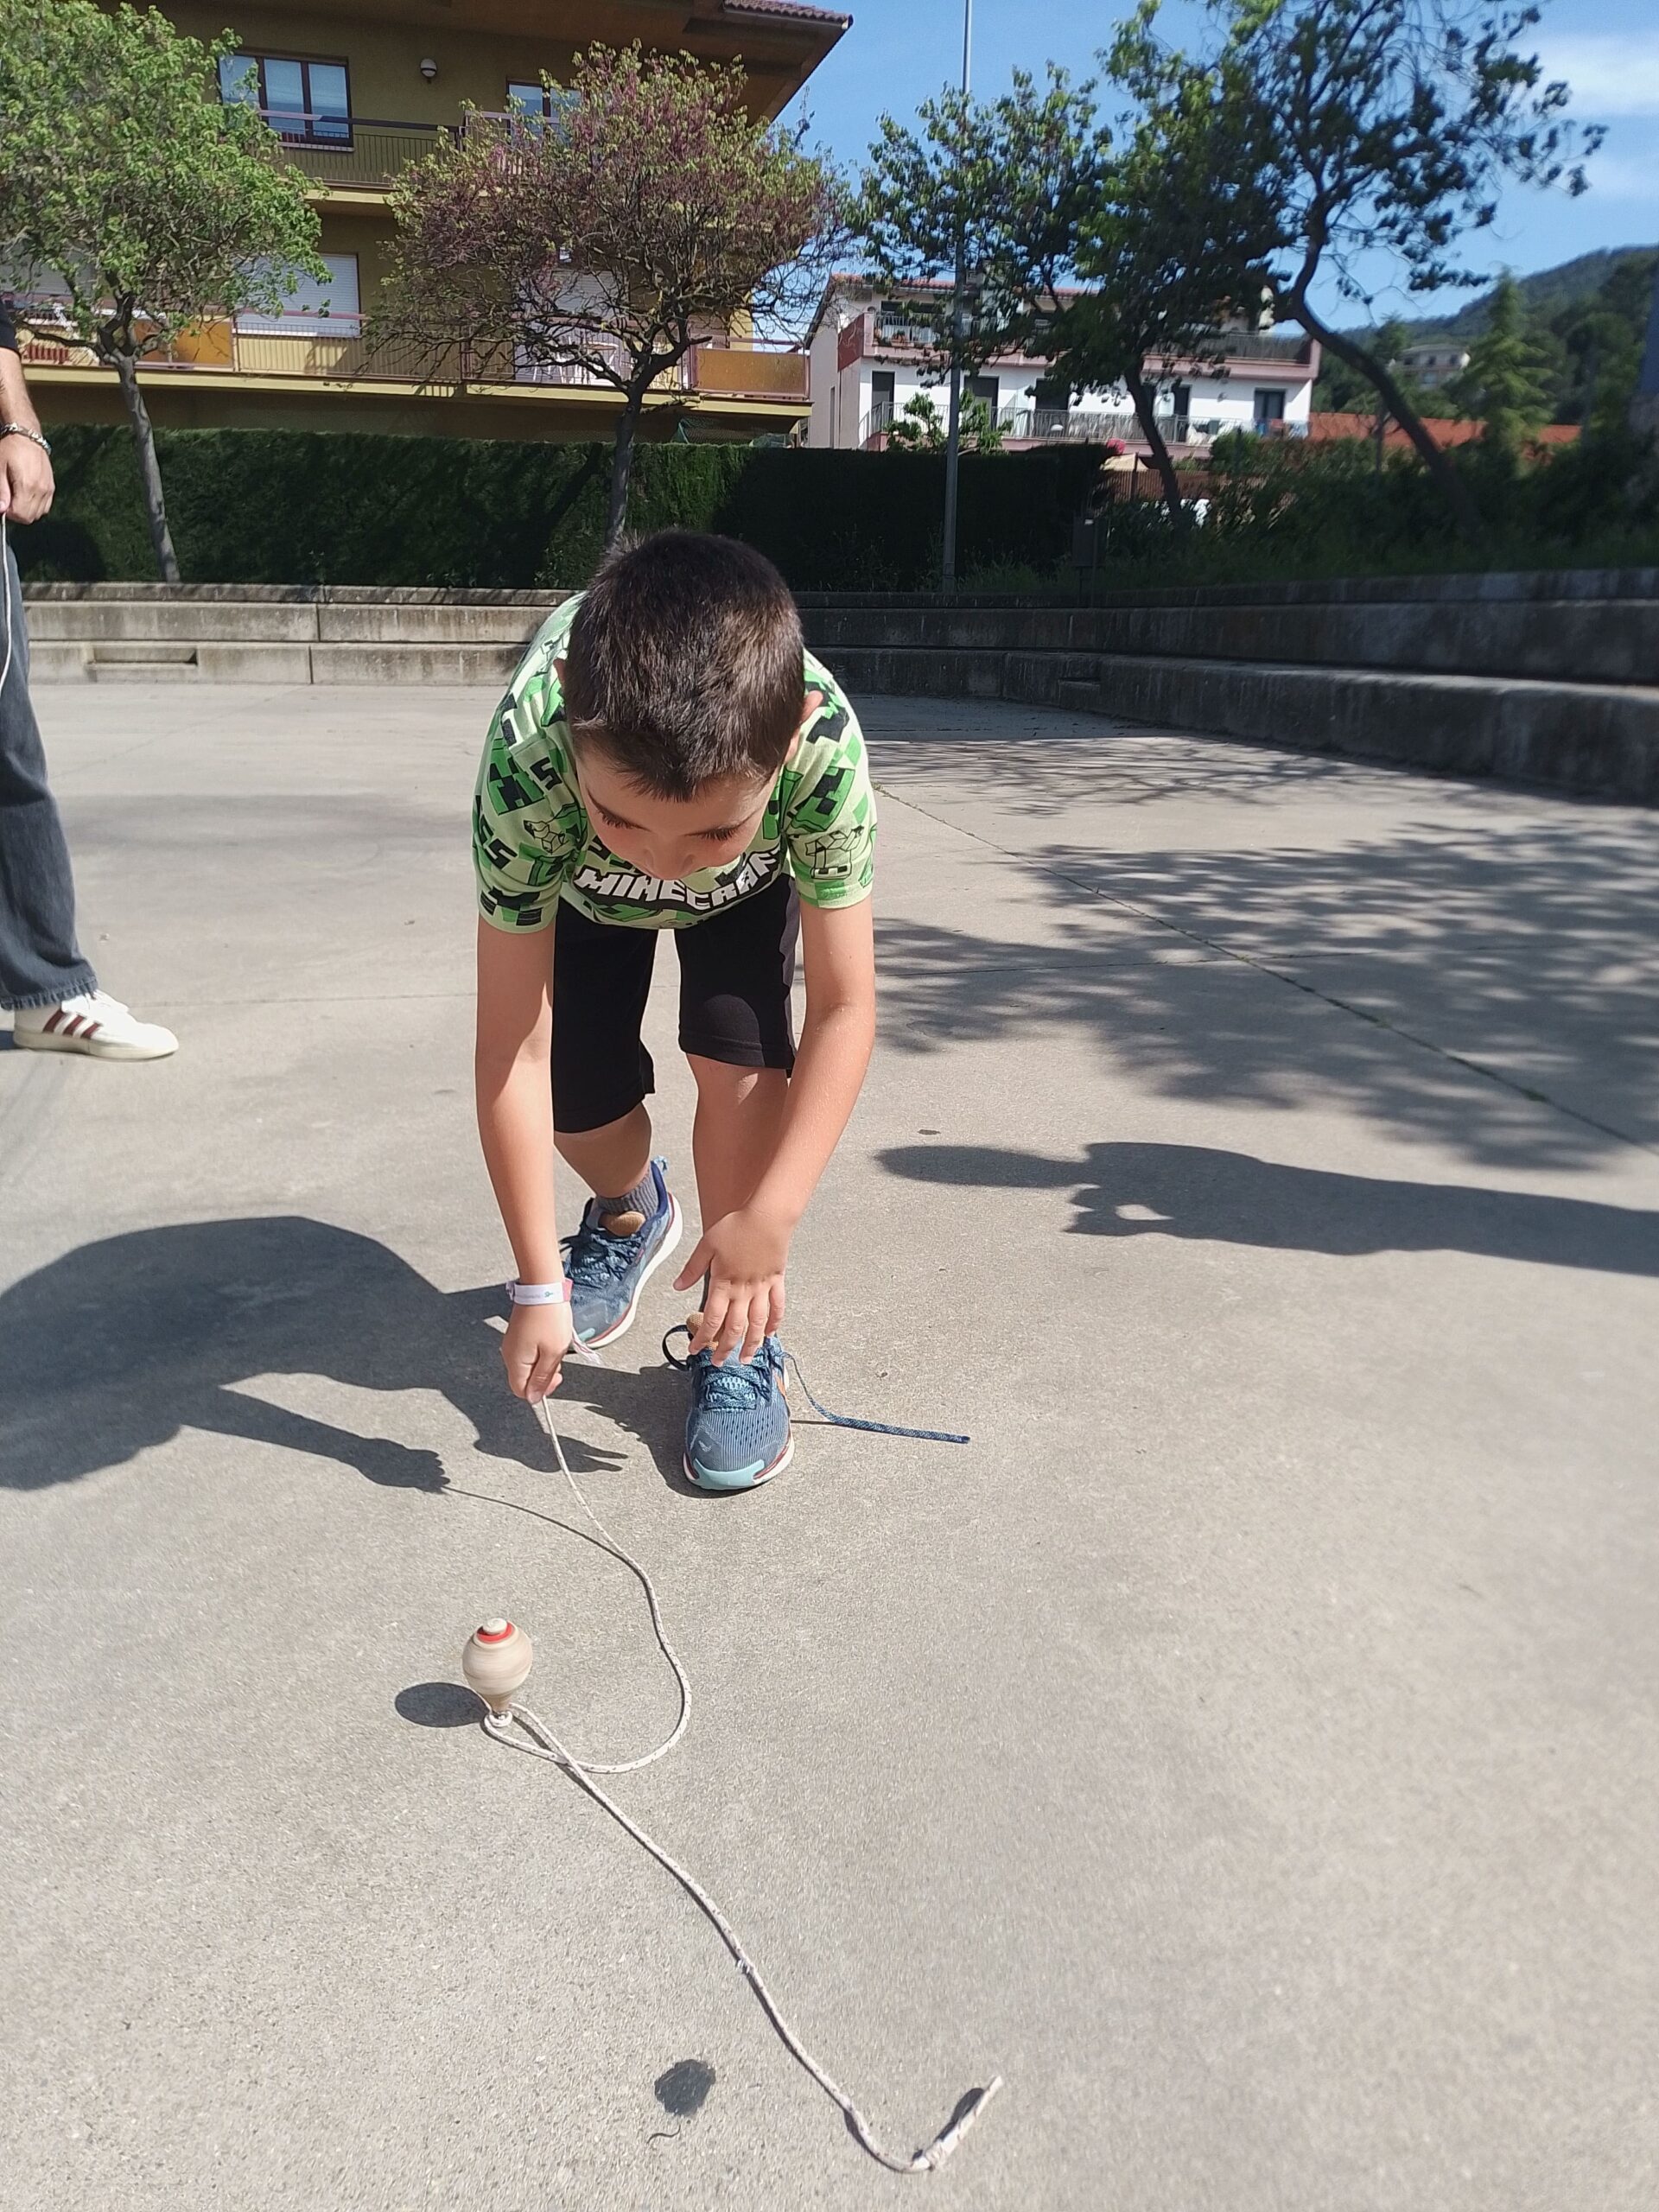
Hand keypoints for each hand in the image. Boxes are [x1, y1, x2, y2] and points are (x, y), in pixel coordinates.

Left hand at [0, 436, 53, 525]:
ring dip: (26, 510)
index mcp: (27, 485)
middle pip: (29, 517)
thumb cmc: (10, 448)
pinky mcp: (51, 487)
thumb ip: (1, 491)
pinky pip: (44, 507)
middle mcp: (41, 490)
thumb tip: (2, 510)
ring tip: (17, 497)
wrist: (26, 435)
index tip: (3, 504)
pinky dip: (35, 506)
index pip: (20, 515)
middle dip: (17, 514)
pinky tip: (26, 495)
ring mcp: (48, 489)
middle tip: (8, 500)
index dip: (9, 514)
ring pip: (38, 514)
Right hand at [501, 1297, 574, 1401]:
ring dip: (544, 1361)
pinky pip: (529, 1352)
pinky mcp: (518, 1334)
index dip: (540, 1391)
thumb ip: (543, 1377)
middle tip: (558, 1359)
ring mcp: (513, 1343)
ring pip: (528, 1365)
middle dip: (544, 1374)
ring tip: (556, 1345)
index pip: (521, 1390)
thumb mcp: (553, 1352)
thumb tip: (534, 1398)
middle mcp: (509, 1354)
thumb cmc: (549, 1316)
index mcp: (516, 1362)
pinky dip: (541, 1350)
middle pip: (524, 1378)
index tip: (556, 1377)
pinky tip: (550, 1338)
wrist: (542, 1287)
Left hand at [674, 1204, 790, 1363]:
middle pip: (734, 1328)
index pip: (711, 1319)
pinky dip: (774, 1323)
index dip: (702, 1338)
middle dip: (724, 1348)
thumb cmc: (737, 1227)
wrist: (767, 1217)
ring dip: (751, 1344)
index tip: (695, 1350)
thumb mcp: (707, 1245)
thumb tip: (677, 1286)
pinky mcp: (776, 1281)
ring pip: (757, 1324)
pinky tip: (770, 1334)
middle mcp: (744, 1290)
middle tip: (718, 1362)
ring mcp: (762, 1288)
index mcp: (724, 1283)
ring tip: (745, 1359)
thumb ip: (692, 1268)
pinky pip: (777, 1307)